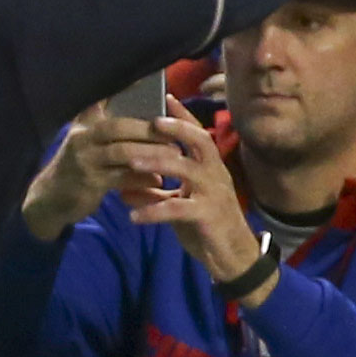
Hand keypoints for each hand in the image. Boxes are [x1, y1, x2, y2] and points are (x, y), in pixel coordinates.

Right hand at [22, 99, 176, 241]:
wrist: (52, 196)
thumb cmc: (80, 163)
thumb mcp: (86, 139)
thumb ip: (108, 125)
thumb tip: (148, 112)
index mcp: (83, 122)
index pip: (101, 99)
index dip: (123, 89)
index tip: (148, 81)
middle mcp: (81, 137)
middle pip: (117, 127)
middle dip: (148, 129)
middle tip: (175, 133)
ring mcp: (84, 160)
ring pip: (122, 153)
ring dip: (151, 153)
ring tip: (174, 155)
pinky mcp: (90, 183)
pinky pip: (122, 178)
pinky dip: (142, 179)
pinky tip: (157, 180)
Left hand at [122, 100, 275, 306]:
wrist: (233, 260)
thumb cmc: (206, 226)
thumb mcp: (179, 205)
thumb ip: (155, 193)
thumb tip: (122, 188)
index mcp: (209, 168)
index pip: (197, 134)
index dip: (183, 116)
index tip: (165, 96)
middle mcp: (214, 175)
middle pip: (199, 141)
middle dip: (176, 129)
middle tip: (150, 122)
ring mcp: (214, 193)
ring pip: (187, 169)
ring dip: (157, 164)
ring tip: (130, 163)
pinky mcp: (208, 215)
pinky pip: (178, 208)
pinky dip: (153, 210)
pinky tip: (133, 215)